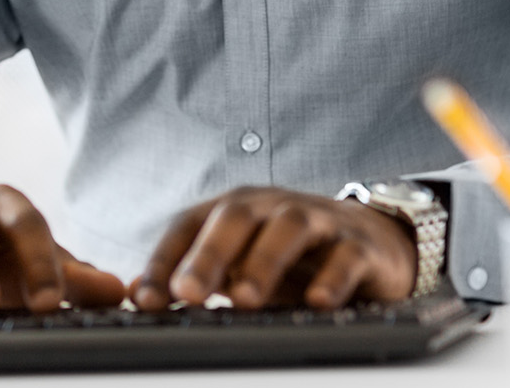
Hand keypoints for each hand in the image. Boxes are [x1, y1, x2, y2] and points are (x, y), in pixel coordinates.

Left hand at [129, 187, 415, 310]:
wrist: (373, 242)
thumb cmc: (294, 258)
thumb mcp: (241, 265)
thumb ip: (194, 277)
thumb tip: (137, 293)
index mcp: (235, 210)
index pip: (188, 225)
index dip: (164, 260)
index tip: (145, 300)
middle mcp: (271, 207)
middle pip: (235, 217)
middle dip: (207, 255)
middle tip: (188, 293)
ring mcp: (318, 221)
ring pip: (289, 229)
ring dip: (264, 263)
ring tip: (243, 300)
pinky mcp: (360, 245)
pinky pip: (346, 256)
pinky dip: (332, 277)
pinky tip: (316, 301)